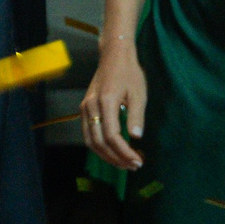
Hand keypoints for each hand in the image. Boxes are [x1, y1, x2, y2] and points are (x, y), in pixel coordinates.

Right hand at [79, 44, 147, 170]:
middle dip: (116, 158)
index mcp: (105, 101)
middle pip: (98, 142)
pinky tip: (113, 151)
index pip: (112, 136)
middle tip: (134, 166)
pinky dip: (100, 147)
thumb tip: (136, 137)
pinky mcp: (85, 108)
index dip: (124, 152)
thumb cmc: (129, 73)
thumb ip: (137, 116)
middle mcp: (91, 106)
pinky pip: (89, 133)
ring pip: (90, 141)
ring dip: (106, 156)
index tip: (138, 161)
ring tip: (124, 163)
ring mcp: (85, 107)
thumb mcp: (139, 94)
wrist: (113, 57)